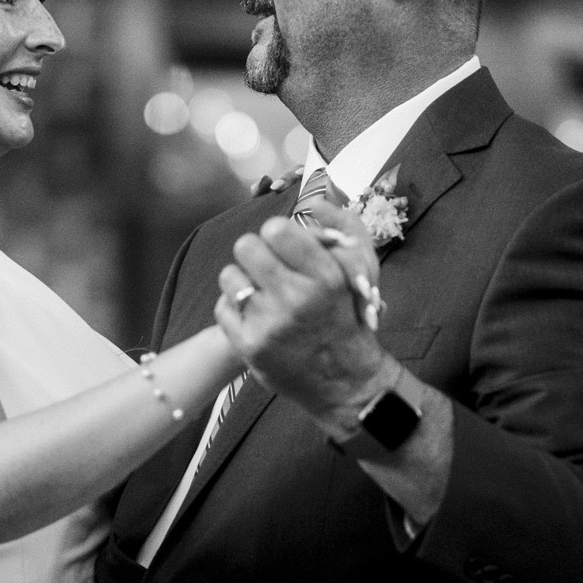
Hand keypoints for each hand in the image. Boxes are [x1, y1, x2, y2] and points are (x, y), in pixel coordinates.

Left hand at [214, 197, 394, 433]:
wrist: (345, 382)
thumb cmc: (348, 318)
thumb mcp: (360, 272)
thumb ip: (342, 228)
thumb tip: (316, 199)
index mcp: (325, 275)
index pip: (276, 229)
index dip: (276, 234)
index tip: (283, 247)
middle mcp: (297, 298)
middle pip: (246, 246)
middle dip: (256, 254)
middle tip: (267, 269)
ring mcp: (270, 324)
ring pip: (229, 276)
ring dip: (242, 282)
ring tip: (261, 295)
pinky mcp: (250, 346)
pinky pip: (222, 308)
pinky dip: (235, 311)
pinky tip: (255, 318)